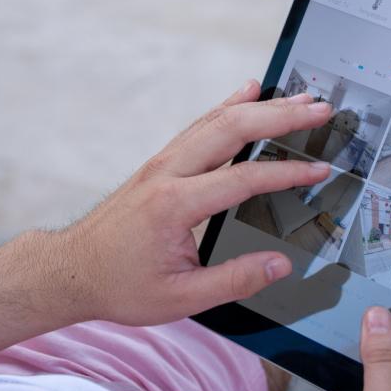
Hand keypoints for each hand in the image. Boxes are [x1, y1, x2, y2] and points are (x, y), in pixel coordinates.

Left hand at [39, 80, 332, 325]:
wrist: (70, 270)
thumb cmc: (119, 285)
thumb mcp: (180, 298)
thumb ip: (235, 280)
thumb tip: (280, 265)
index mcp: (175, 205)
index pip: (244, 179)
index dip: (288, 174)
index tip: (320, 170)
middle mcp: (168, 173)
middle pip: (232, 129)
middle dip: (281, 117)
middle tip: (320, 110)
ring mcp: (162, 163)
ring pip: (217, 120)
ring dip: (261, 106)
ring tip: (300, 99)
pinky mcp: (161, 163)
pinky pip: (200, 125)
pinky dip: (229, 106)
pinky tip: (249, 92)